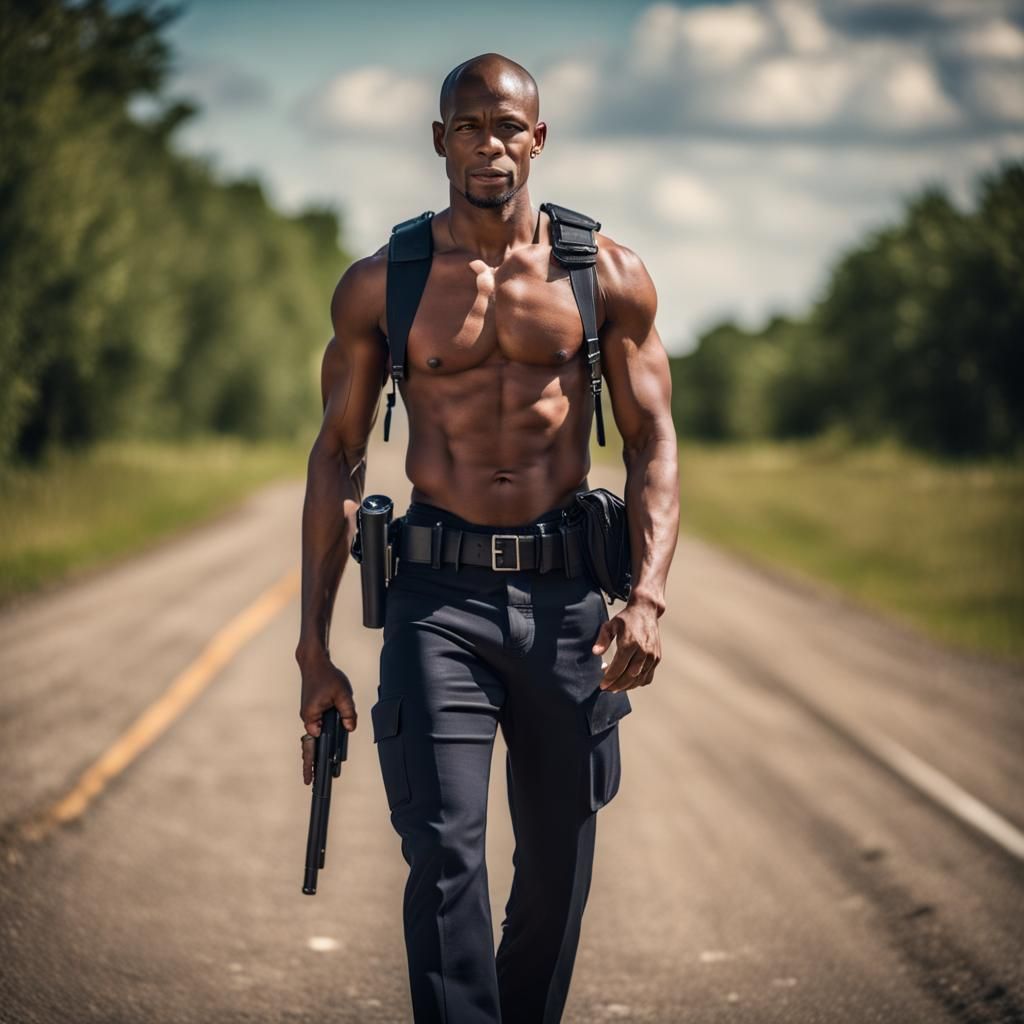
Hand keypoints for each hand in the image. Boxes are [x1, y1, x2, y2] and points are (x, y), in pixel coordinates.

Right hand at [298, 654, 356, 784]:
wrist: (314, 662)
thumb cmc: (327, 676)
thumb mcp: (343, 694)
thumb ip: (348, 712)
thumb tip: (350, 728)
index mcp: (311, 717)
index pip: (317, 742)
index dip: (321, 758)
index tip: (320, 773)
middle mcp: (308, 718)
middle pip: (308, 746)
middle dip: (309, 764)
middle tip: (308, 782)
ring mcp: (309, 715)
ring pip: (312, 738)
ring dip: (313, 754)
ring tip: (313, 773)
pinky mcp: (312, 711)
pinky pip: (315, 729)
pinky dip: (318, 741)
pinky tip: (324, 750)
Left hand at [592, 599, 661, 691]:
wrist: (646, 611)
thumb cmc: (626, 619)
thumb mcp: (610, 625)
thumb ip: (602, 639)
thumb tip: (595, 653)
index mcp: (630, 643)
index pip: (618, 667)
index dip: (609, 678)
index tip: (602, 685)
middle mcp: (643, 651)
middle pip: (629, 676)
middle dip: (617, 686)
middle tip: (607, 689)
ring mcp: (652, 656)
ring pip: (639, 679)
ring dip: (626, 686)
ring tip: (616, 687)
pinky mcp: (657, 658)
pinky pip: (648, 677)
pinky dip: (638, 683)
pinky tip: (628, 682)